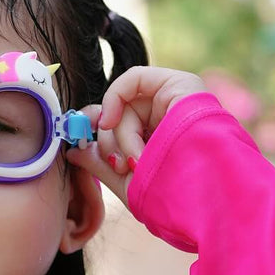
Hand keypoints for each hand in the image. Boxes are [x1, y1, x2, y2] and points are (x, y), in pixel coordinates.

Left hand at [66, 66, 205, 206]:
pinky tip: (114, 122)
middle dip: (109, 143)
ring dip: (119, 136)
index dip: (95, 131)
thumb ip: (99, 163)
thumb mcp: (126, 182)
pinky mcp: (181, 85)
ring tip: (136, 160)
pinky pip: (133, 79)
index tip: (80, 145)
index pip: (119, 125)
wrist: (202, 194)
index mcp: (159, 142)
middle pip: (118, 117)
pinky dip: (116, 99)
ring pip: (124, 105)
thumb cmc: (169, 195)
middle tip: (120, 165)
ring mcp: (174, 101)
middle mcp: (167, 120)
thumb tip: (72, 152)